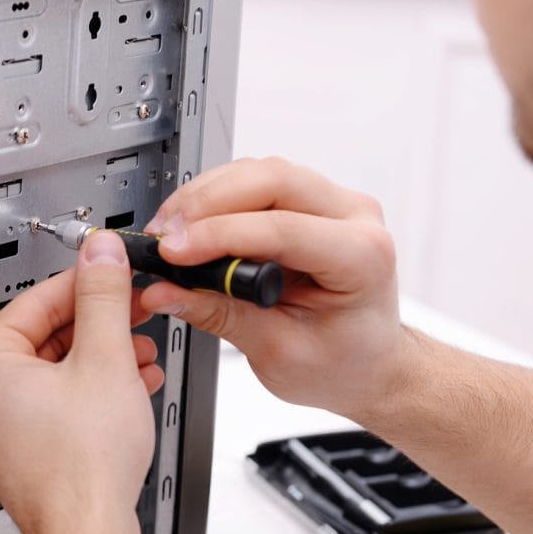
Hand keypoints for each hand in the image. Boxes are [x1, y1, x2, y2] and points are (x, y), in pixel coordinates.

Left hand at [0, 230, 162, 533]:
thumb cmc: (82, 467)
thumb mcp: (103, 359)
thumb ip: (102, 298)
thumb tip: (100, 256)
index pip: (36, 301)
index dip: (85, 282)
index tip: (112, 271)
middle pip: (45, 335)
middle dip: (99, 325)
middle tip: (134, 311)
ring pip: (54, 370)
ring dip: (103, 356)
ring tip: (142, 352)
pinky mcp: (21, 448)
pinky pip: (56, 401)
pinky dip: (92, 389)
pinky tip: (132, 384)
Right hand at [141, 157, 404, 419]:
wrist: (369, 362)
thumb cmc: (344, 363)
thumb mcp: (279, 352)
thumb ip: (219, 316)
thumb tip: (166, 292)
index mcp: (361, 257)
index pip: (281, 228)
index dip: (217, 236)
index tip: (172, 253)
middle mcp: (354, 217)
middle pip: (271, 178)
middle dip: (206, 202)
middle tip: (163, 236)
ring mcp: (333, 202)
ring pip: (259, 171)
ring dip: (205, 196)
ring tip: (169, 231)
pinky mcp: (309, 201)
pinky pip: (256, 180)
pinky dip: (216, 197)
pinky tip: (190, 223)